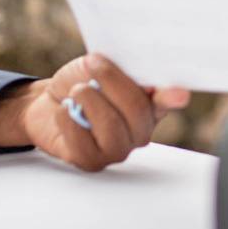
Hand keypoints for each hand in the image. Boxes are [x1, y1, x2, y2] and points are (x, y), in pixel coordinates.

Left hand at [0, 53, 190, 171]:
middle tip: (92, 67)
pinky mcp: (92, 162)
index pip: (166, 101)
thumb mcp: (98, 66)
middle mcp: (139, 131)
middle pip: (137, 109)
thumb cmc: (79, 83)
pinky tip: (67, 112)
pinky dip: (68, 119)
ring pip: (111, 127)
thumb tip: (145, 81)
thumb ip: (123, 71)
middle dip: (110, 82)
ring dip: (88, 101)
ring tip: (76, 92)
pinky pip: (83, 141)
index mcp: (149, 103)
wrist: (48, 103)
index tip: (179, 94)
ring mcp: (118, 149)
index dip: (172, 98)